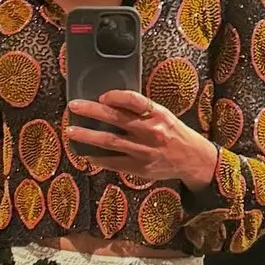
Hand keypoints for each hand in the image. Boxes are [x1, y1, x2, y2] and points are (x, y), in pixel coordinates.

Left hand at [66, 90, 217, 190]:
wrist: (193, 160)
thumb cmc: (175, 134)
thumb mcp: (164, 116)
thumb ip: (142, 111)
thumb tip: (111, 103)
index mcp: (158, 114)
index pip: (134, 100)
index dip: (116, 96)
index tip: (102, 96)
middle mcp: (151, 131)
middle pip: (116, 118)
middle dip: (91, 111)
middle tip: (73, 106)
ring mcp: (144, 150)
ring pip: (109, 141)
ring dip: (87, 136)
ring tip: (71, 131)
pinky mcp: (140, 167)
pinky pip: (113, 162)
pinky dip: (98, 158)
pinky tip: (86, 154)